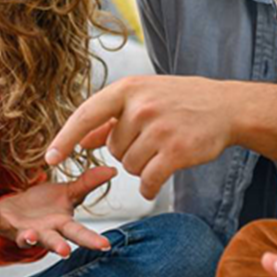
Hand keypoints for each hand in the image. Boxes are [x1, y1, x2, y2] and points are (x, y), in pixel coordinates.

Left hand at [0, 166, 117, 256]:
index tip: (105, 245)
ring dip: (29, 238)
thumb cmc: (47, 205)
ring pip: (27, 239)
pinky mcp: (5, 224)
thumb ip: (89, 183)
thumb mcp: (69, 193)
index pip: (79, 233)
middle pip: (53, 242)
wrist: (20, 208)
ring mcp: (24, 231)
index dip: (92, 240)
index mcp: (62, 224)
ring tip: (31, 236)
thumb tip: (113, 169)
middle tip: (65, 252)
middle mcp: (45, 232)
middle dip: (58, 247)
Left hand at [43, 76, 246, 199]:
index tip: (50, 159)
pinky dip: (148, 187)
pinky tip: (156, 181)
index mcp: (127, 89)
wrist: (226, 106)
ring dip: (141, 166)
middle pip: (112, 149)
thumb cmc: (179, 101)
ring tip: (162, 148)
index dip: (64, 138)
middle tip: (152, 136)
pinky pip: (147, 181)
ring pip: (128, 166)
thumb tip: (81, 140)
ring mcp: (159, 129)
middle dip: (127, 150)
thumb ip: (110, 118)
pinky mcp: (176, 151)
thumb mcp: (142, 97)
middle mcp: (140, 107)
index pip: (86, 115)